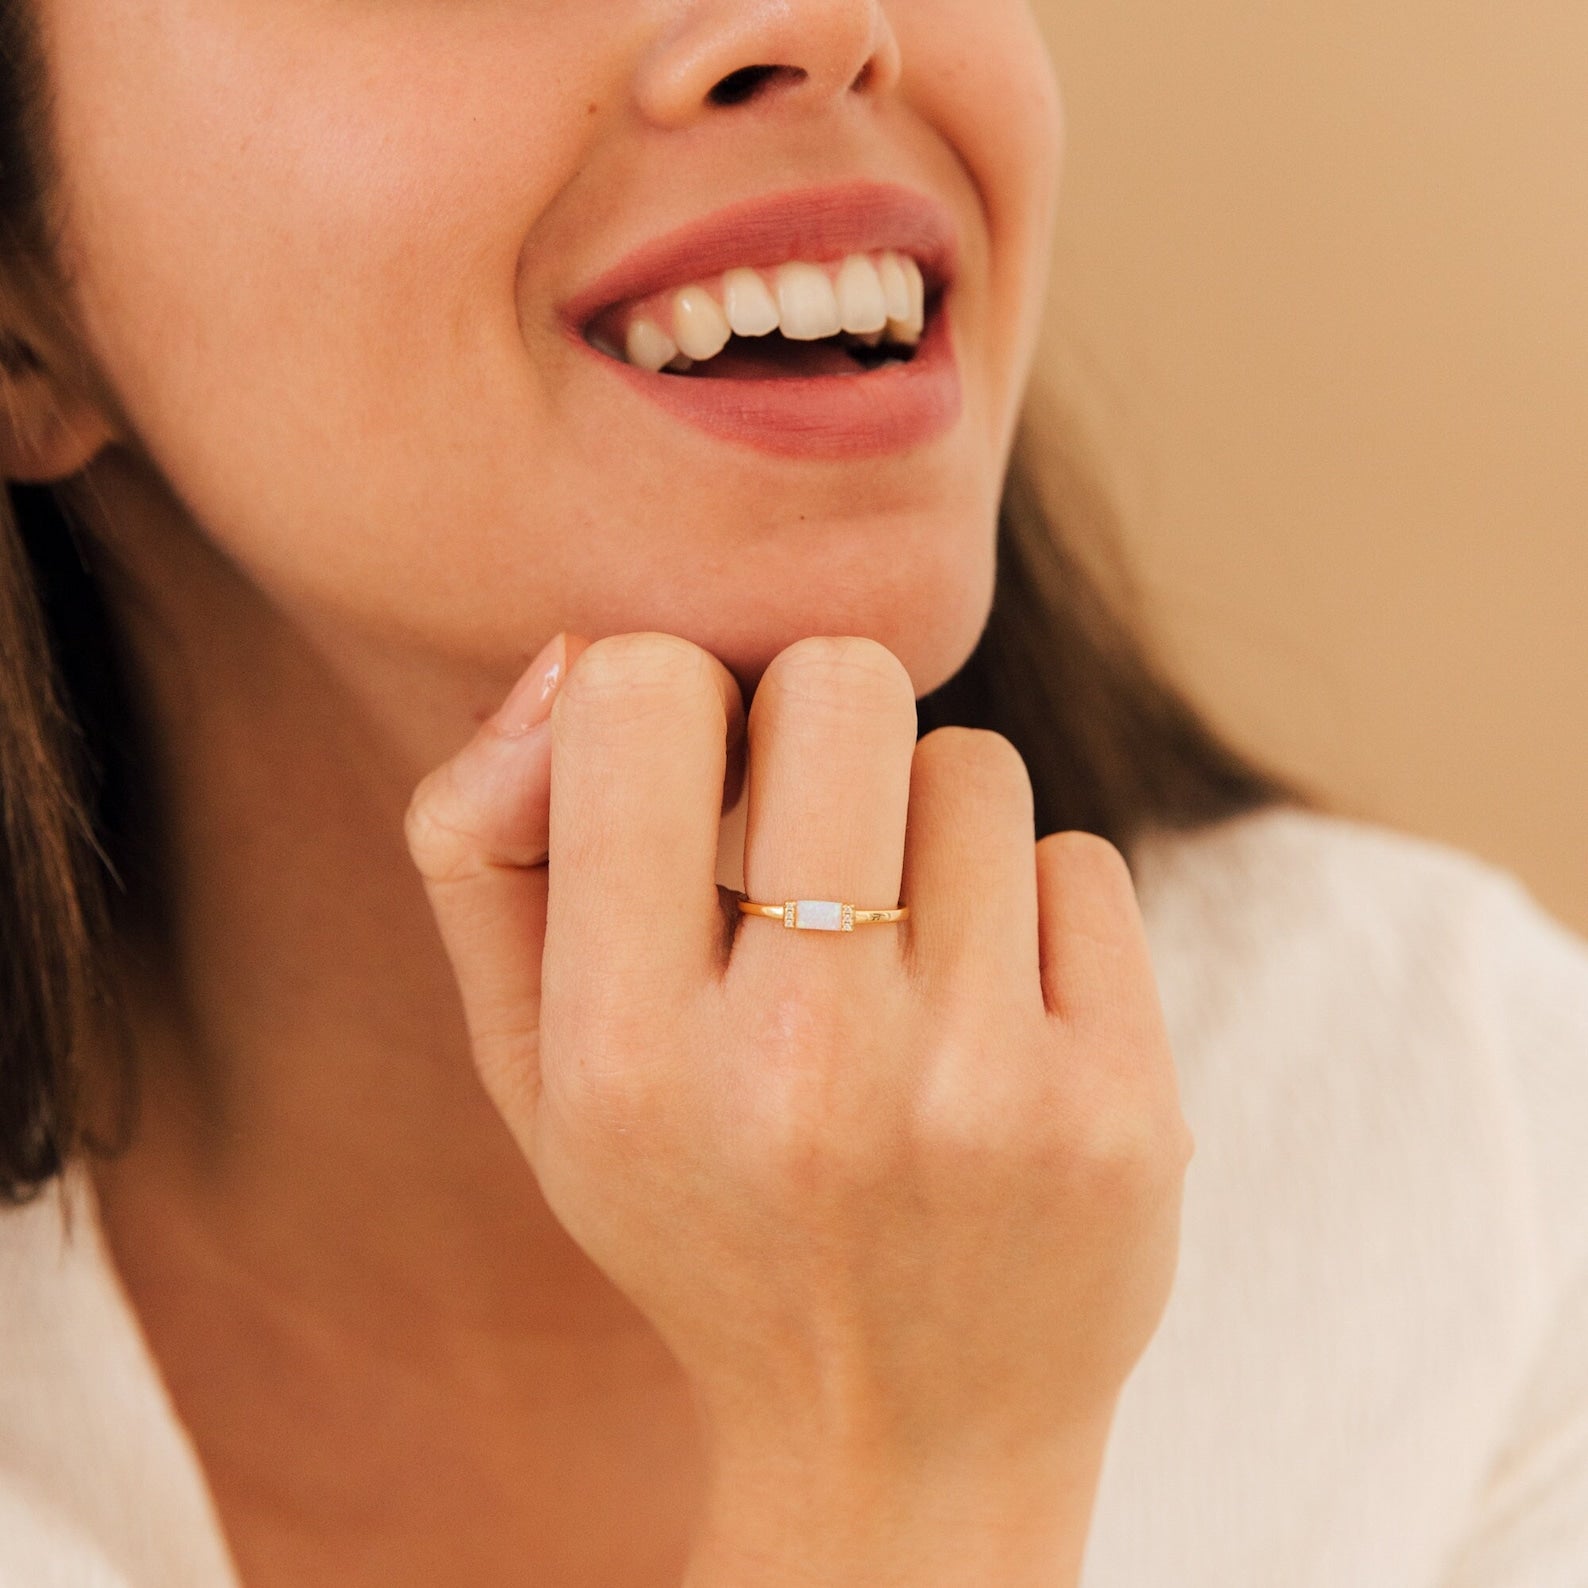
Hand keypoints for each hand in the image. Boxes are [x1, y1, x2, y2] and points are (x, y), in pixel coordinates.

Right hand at [405, 630, 1193, 1492]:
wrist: (898, 1443)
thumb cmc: (699, 1214)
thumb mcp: (535, 1073)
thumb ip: (490, 854)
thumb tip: (573, 659)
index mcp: (622, 1054)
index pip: (641, 694)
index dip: (675, 697)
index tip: (698, 785)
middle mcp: (801, 1072)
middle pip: (845, 685)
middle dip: (823, 726)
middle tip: (817, 839)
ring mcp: (979, 1094)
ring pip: (975, 766)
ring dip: (931, 831)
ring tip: (902, 962)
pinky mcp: (1120, 1113)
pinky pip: (1079, 863)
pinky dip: (1031, 914)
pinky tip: (994, 1026)